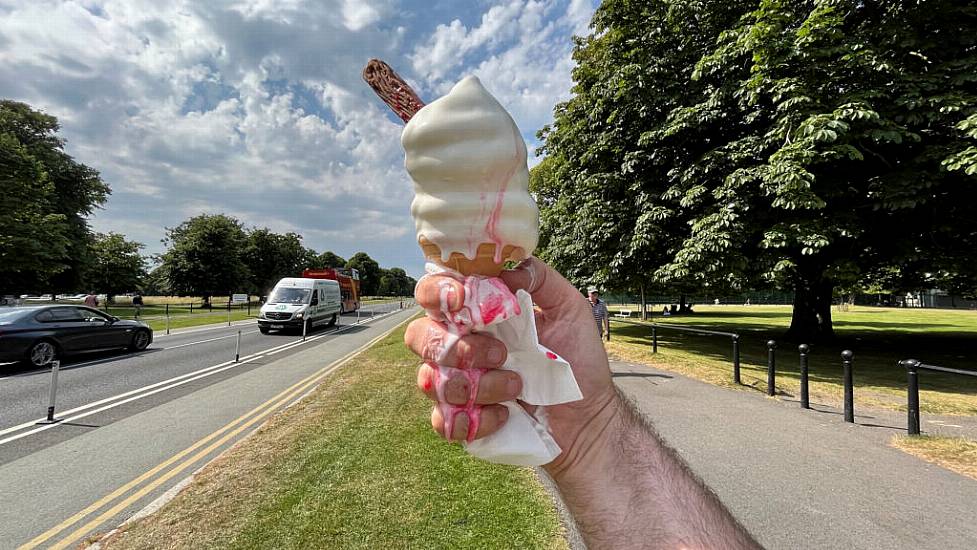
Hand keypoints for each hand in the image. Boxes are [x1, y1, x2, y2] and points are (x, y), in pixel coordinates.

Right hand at [404, 258, 616, 475]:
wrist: (588, 415)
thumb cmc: (577, 359)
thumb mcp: (569, 308)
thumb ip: (539, 278)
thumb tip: (503, 268)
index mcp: (476, 314)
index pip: (433, 293)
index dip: (436, 292)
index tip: (462, 299)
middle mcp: (458, 346)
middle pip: (418, 336)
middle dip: (458, 347)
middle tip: (502, 354)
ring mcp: (456, 384)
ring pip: (431, 380)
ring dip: (480, 385)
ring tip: (518, 386)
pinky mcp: (461, 421)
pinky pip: (444, 421)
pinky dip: (475, 419)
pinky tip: (506, 414)